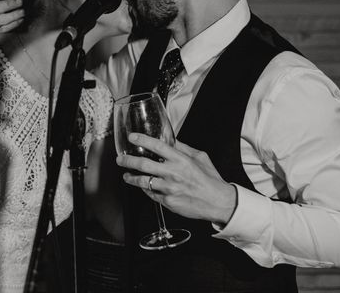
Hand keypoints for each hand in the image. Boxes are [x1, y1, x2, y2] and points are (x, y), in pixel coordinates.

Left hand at [116, 134, 236, 225]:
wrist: (219, 202)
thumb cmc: (210, 180)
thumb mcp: (200, 158)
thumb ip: (184, 148)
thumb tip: (172, 140)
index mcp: (181, 160)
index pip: (157, 146)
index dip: (142, 140)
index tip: (132, 137)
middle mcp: (173, 173)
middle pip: (144, 164)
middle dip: (128, 160)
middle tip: (120, 159)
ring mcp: (169, 189)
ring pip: (143, 181)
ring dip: (131, 177)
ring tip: (127, 175)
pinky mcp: (168, 202)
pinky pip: (151, 194)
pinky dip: (144, 189)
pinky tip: (142, 186)